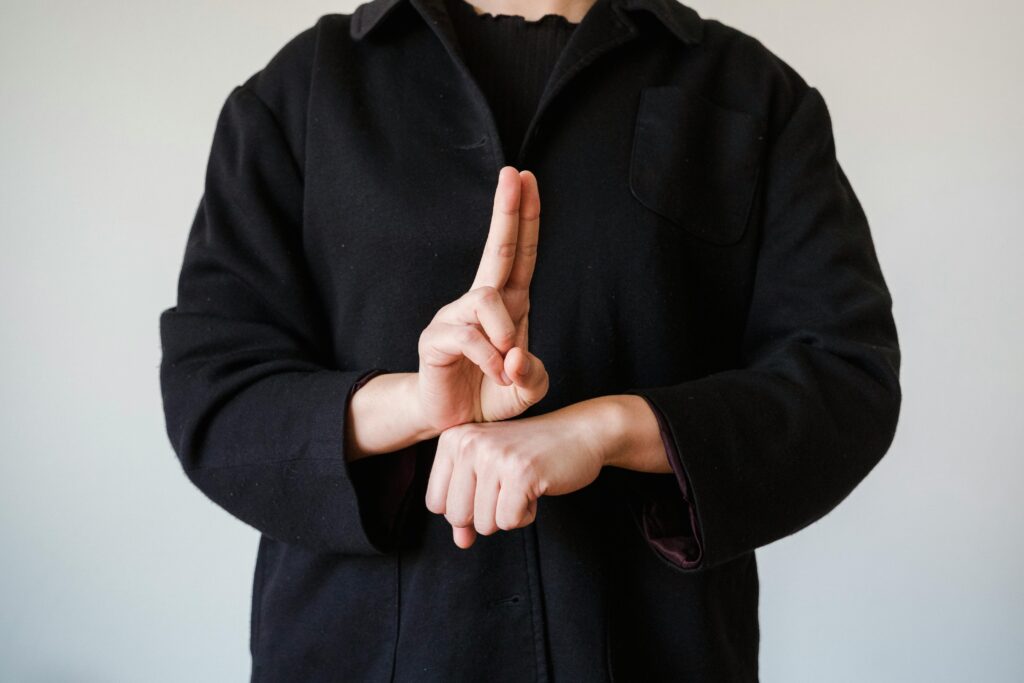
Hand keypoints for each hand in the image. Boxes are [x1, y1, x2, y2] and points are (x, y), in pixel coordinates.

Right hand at [416, 166, 549, 431]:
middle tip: (512, 174)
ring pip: (487, 298)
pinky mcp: (436, 338)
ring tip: (506, 366)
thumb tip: (516, 355)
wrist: (455, 423)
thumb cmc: (491, 396)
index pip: (519, 253)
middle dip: (507, 211)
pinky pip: (469, 336)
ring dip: (505, 334)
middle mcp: (480, 303)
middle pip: (497, 249)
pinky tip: (495, 376)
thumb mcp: (527, 389)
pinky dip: (489, 359)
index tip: (527, 179)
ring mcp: (455, 317)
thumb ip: (533, 374)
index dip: (525, 216)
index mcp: (508, 305)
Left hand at [425, 399, 620, 548]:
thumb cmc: (532, 455)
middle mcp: (468, 443)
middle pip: (457, 516)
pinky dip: (526, 515)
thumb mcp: (491, 476)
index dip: (466, 508)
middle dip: (487, 514)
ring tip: (524, 483)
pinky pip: (509, 522)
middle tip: (509, 486)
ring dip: (509, 513)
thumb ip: (469, 508)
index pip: (436, 503)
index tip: (489, 486)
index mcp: (453, 439)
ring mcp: (494, 456)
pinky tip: (536, 488)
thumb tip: (460, 542)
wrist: (580, 433)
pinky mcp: (520, 473)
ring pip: (484, 523)